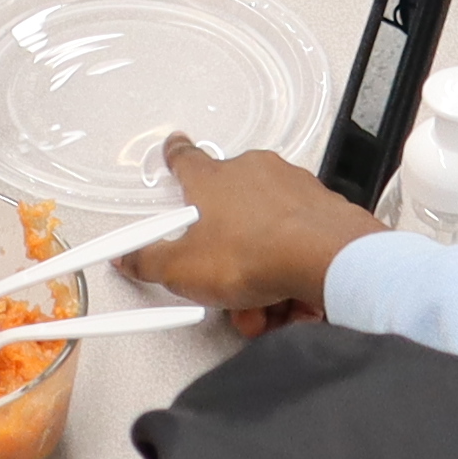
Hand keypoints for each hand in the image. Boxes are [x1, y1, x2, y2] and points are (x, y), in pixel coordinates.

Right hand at [147, 134, 376, 329]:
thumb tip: (130, 258)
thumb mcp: (183, 268)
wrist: (326, 260)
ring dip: (260, 278)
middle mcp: (253, 173)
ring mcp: (291, 188)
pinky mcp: (322, 209)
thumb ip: (149, 261)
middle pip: (230, 218)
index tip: (174, 150)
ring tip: (264, 308)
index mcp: (213, 179)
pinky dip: (292, 275)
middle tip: (228, 290)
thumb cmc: (258, 253)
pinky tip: (292, 302)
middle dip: (227, 260)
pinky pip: (297, 245)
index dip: (176, 157)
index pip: (186, 159)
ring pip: (265, 238)